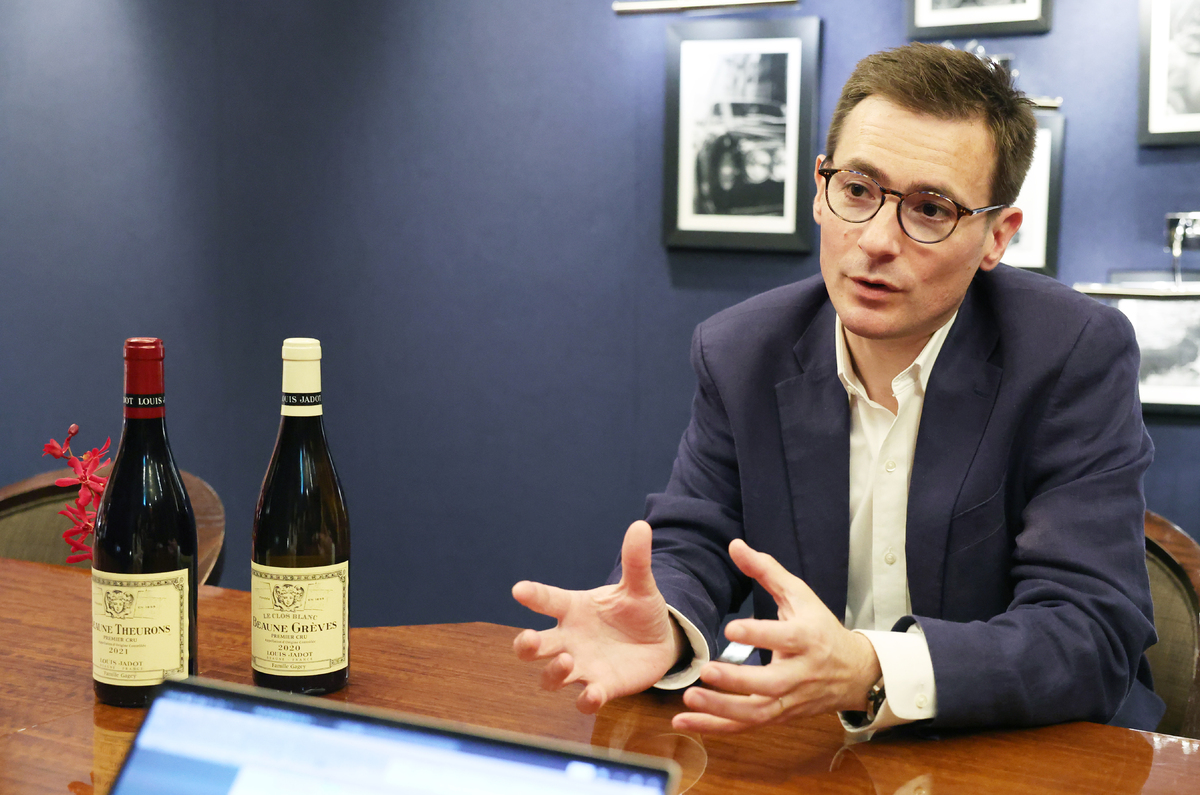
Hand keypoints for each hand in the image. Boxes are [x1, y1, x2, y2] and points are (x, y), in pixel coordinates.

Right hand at [512, 520, 681, 713]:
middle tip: (527, 639)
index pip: (547, 599)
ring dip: (553, 672)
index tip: (519, 589)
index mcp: (574, 609)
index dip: (532, 594)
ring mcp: (583, 666)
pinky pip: (585, 699)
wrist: (659, 640)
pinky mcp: (602, 687)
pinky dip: (586, 699)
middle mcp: (570, 639)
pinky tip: (592, 694)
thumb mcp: (639, 585)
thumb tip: (641, 525)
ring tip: (567, 661)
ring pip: (551, 676)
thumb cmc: (638, 610)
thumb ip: (635, 560)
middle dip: (525, 645)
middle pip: (533, 646)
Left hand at [672, 538, 880, 733]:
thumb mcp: (799, 595)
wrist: (853, 672)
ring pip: (757, 712)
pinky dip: (716, 727)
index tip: (731, 628)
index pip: (784, 638)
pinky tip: (686, 722)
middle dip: (738, 680)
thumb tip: (734, 545)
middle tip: (706, 671)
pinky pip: (746, 726)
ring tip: (690, 698)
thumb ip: (766, 570)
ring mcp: (789, 699)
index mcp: (807, 638)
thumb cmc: (820, 627)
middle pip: (770, 683)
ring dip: (722, 710)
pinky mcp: (779, 716)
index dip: (758, 634)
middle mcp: (800, 673)